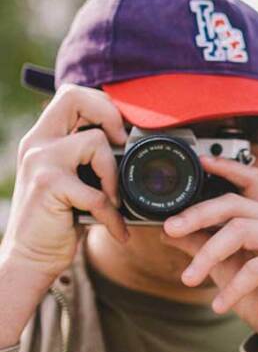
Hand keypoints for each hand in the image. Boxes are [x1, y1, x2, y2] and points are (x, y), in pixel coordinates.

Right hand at [0, 85, 127, 347]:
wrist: (30, 256)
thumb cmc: (60, 218)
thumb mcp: (73, 180)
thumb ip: (90, 159)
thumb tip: (134, 146)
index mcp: (44, 137)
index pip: (72, 95)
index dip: (103, 104)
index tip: (122, 132)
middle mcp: (38, 143)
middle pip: (75, 98)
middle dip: (110, 116)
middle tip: (123, 146)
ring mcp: (41, 162)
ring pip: (95, 142)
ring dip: (115, 176)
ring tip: (114, 201)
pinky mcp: (49, 186)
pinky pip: (98, 193)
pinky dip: (114, 216)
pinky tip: (117, 231)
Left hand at [161, 155, 257, 351]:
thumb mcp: (222, 270)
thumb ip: (200, 247)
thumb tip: (167, 231)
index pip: (249, 181)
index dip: (227, 168)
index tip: (199, 162)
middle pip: (236, 204)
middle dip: (199, 214)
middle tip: (171, 229)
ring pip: (242, 231)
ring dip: (208, 255)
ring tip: (189, 279)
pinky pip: (257, 267)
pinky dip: (233, 287)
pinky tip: (218, 305)